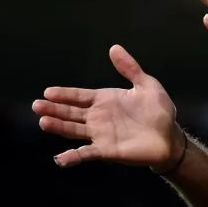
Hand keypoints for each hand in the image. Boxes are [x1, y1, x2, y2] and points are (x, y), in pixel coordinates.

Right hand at [33, 44, 183, 170]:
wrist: (170, 137)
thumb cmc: (159, 111)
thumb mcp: (146, 85)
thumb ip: (130, 68)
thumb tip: (114, 48)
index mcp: (105, 100)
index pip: (79, 96)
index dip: (64, 94)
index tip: (48, 92)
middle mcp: (98, 117)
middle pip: (71, 112)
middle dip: (54, 109)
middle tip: (36, 105)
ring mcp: (100, 134)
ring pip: (74, 130)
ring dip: (59, 127)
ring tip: (43, 122)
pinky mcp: (106, 151)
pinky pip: (86, 154)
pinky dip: (72, 157)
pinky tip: (59, 159)